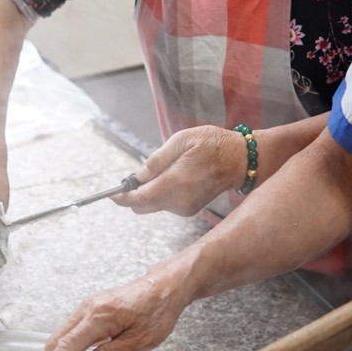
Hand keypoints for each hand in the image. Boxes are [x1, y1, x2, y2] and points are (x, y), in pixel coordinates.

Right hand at [34, 268, 192, 350]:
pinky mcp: (92, 310)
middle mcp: (87, 309)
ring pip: (63, 338)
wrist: (164, 286)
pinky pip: (72, 333)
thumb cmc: (157, 311)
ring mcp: (88, 308)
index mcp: (98, 317)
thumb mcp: (140, 340)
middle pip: (57, 342)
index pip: (66, 346)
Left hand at [113, 125, 245, 216]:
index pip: (140, 198)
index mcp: (175, 182)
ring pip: (153, 206)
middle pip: (142, 206)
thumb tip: (137, 176)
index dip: (122, 197)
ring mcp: (184, 208)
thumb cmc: (212, 144)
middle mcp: (178, 201)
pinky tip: (175, 177)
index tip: (111, 193)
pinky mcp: (189, 210)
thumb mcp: (182, 141)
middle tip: (137, 176)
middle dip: (134, 194)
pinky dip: (161, 194)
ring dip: (149, 192)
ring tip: (166, 170)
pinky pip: (166, 205)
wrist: (240, 160)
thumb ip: (157, 160)